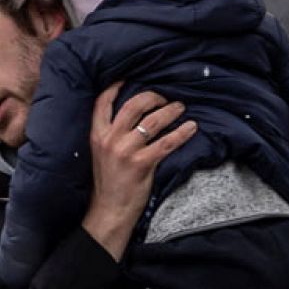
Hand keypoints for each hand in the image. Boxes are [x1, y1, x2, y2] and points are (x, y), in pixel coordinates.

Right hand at [81, 84, 196, 259]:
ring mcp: (126, 151)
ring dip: (171, 111)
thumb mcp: (101, 153)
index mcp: (97, 135)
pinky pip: (167, 143)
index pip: (103, 102)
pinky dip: (182, 133)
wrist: (109, 210)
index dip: (115, 86)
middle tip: (165, 97)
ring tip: (181, 107)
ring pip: (153, 121)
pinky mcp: (142, 164)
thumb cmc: (108, 182)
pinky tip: (191, 128)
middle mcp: (110, 139)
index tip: (128, 77)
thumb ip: (112, 134)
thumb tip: (133, 116)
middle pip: (133, 105)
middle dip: (153, 96)